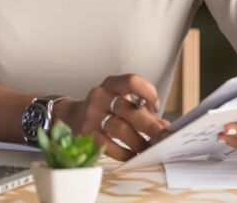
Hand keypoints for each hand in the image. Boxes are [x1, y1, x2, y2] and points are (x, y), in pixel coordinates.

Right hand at [55, 74, 169, 160]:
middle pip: (129, 109)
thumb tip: (165, 127)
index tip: (155, 107)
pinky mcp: (86, 133)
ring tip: (147, 148)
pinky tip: (132, 155)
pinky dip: (124, 153)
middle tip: (162, 137)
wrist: (72, 116)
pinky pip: (109, 146)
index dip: (148, 93)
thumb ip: (143, 111)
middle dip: (150, 126)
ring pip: (120, 129)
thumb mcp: (120, 101)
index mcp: (111, 84)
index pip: (132, 81)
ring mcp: (91, 115)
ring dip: (138, 141)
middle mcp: (100, 96)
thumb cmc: (104, 109)